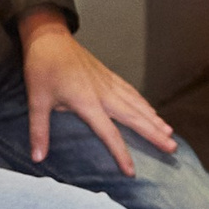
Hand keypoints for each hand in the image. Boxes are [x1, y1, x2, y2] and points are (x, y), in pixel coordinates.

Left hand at [18, 9, 176, 165]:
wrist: (48, 36)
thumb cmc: (42, 68)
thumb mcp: (36, 100)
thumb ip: (39, 131)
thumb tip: (36, 158)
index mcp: (87, 102)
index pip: (109, 134)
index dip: (121, 154)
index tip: (132, 172)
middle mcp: (103, 93)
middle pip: (134, 117)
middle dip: (154, 134)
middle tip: (172, 149)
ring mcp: (107, 82)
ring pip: (136, 103)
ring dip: (154, 119)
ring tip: (170, 133)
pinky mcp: (107, 75)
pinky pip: (130, 92)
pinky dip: (143, 103)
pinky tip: (151, 111)